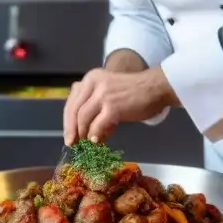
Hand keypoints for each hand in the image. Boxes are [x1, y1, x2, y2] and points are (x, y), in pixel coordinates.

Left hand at [63, 66, 177, 145]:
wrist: (155, 87)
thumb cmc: (134, 92)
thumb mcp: (109, 92)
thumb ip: (96, 107)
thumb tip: (88, 132)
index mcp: (90, 78)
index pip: (72, 100)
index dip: (68, 119)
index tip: (69, 134)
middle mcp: (93, 83)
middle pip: (74, 109)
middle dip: (71, 128)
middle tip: (71, 143)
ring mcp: (103, 94)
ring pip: (83, 117)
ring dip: (82, 133)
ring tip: (86, 143)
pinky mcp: (113, 107)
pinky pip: (97, 125)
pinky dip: (94, 135)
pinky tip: (97, 141)